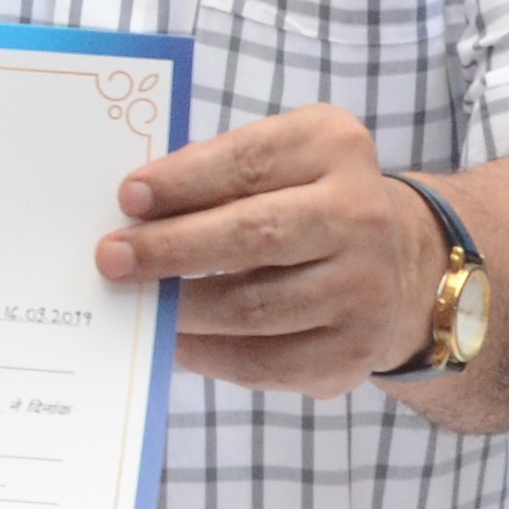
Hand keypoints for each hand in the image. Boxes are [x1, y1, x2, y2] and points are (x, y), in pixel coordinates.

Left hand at [96, 103, 438, 398]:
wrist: (396, 266)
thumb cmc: (303, 203)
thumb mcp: (279, 162)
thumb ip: (215, 174)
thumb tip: (134, 214)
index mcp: (334, 147)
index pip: (249, 163)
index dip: (184, 181)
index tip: (128, 197)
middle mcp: (361, 215)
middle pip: (253, 235)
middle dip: (172, 248)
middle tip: (112, 258)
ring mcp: (365, 288)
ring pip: (252, 307)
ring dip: (181, 309)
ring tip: (135, 302)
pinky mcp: (353, 351)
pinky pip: (263, 361)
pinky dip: (206, 354)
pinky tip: (171, 340)